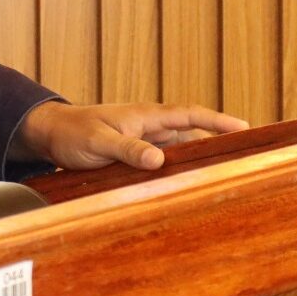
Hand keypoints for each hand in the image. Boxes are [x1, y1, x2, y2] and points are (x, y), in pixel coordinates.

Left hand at [12, 101, 249, 170]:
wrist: (49, 133)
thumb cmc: (72, 132)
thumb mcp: (99, 142)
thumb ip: (128, 150)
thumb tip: (160, 159)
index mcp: (145, 116)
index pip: (189, 114)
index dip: (218, 120)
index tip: (245, 127)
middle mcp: (148, 125)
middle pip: (192, 129)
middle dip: (219, 136)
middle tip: (247, 151)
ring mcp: (142, 137)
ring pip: (180, 145)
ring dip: (200, 153)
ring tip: (225, 169)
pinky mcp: (134, 152)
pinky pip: (164, 157)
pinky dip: (179, 165)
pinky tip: (188, 180)